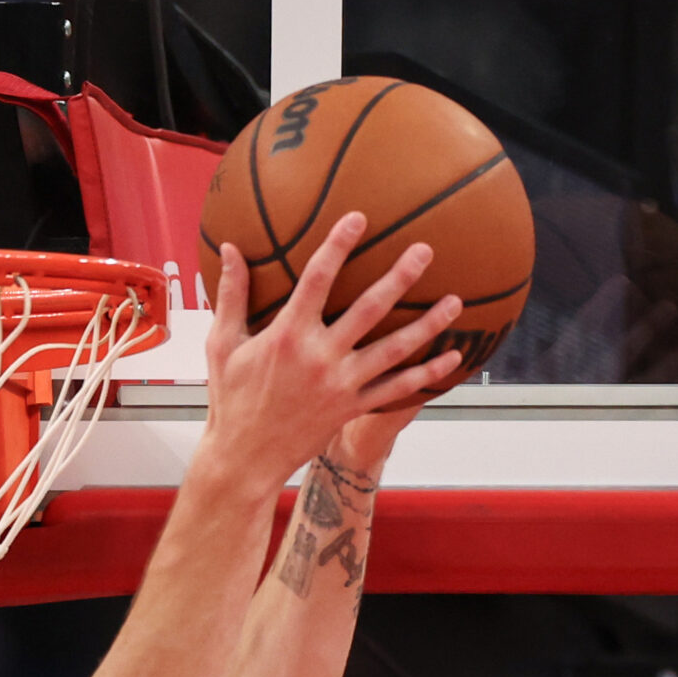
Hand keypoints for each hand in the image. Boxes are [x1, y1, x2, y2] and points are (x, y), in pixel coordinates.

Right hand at [200, 217, 463, 487]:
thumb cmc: (230, 398)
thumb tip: (231, 248)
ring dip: (427, 324)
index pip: (317, 279)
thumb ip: (231, 294)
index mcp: (287, 335)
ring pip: (394, 349)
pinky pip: (397, 389)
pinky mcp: (352, 408)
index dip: (338, 246)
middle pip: (370, 309)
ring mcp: (340, 384)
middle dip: (399, 276)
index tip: (358, 218)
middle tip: (424, 250)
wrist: (245, 457)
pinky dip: (427, 374)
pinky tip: (453, 357)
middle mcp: (319, 357)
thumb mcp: (223, 344)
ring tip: (454, 301)